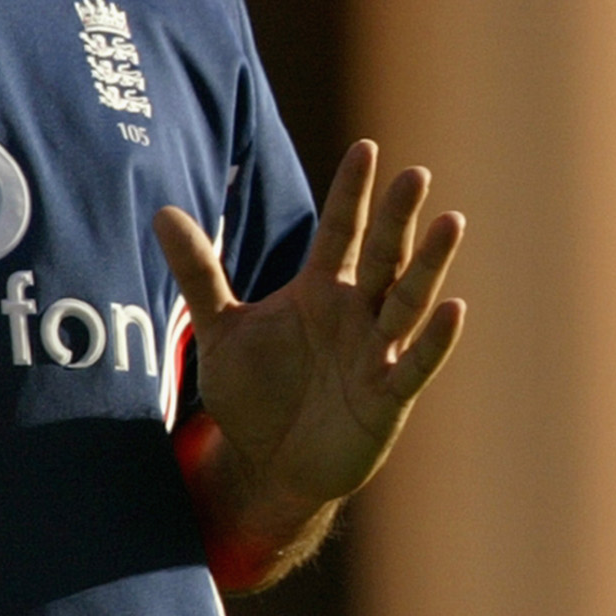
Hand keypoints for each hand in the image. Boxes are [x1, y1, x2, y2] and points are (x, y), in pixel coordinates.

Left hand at [153, 140, 465, 560]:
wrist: (268, 467)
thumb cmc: (253, 393)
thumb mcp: (221, 330)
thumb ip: (199, 272)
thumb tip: (161, 212)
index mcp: (321, 289)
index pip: (341, 230)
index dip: (352, 192)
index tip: (367, 148)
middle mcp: (356, 313)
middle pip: (383, 255)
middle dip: (398, 217)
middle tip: (416, 173)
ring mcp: (376, 353)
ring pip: (407, 300)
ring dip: (430, 264)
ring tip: (451, 222)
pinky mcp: (387, 397)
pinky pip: (415, 364)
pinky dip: (435, 339)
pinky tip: (453, 307)